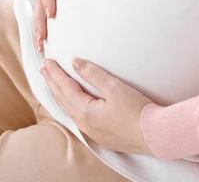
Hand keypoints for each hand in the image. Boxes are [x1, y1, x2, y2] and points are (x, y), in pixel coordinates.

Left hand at [40, 57, 154, 155]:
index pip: (64, 87)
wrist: (155, 134)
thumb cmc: (137, 111)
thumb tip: (75, 63)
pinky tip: (71, 104)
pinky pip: (78, 118)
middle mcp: (84, 123)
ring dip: (59, 95)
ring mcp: (92, 131)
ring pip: (69, 110)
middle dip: (52, 83)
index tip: (47, 61)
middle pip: (62, 99)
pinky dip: (69, 105)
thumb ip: (93, 74)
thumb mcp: (115, 88)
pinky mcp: (101, 135)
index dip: (55, 73)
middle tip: (44, 70)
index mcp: (85, 111)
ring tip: (53, 85)